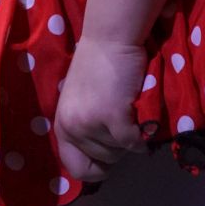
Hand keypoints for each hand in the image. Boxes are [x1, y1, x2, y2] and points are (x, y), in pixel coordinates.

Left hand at [54, 36, 146, 181]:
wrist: (110, 37)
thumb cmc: (97, 66)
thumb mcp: (79, 101)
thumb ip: (83, 127)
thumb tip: (98, 160)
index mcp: (62, 125)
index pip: (75, 168)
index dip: (95, 168)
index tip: (108, 157)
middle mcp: (72, 127)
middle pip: (104, 160)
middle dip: (117, 146)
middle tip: (120, 118)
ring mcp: (90, 123)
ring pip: (120, 152)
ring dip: (129, 137)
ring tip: (126, 108)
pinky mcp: (113, 118)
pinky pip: (134, 143)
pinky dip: (142, 134)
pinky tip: (139, 114)